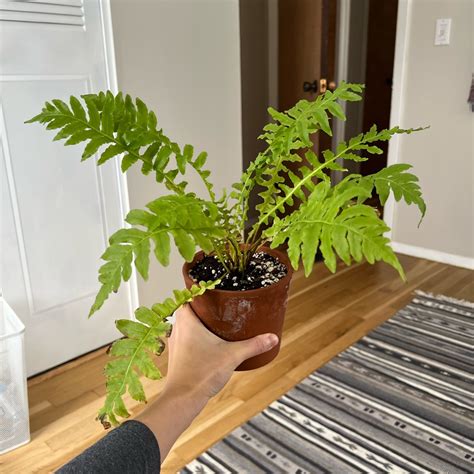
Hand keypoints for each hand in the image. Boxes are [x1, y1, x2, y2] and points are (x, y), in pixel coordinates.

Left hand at [135, 304, 278, 461]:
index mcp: (186, 320)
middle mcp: (177, 328)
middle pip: (190, 309)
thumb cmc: (200, 374)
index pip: (190, 296)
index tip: (216, 290)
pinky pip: (186, 338)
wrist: (183, 399)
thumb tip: (272, 337)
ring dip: (200, 322)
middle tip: (223, 306)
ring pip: (187, 324)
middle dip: (205, 307)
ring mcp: (175, 342)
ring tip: (219, 322)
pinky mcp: (177, 355)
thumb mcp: (232, 355)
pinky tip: (210, 342)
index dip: (202, 291)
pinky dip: (196, 336)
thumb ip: (253, 345)